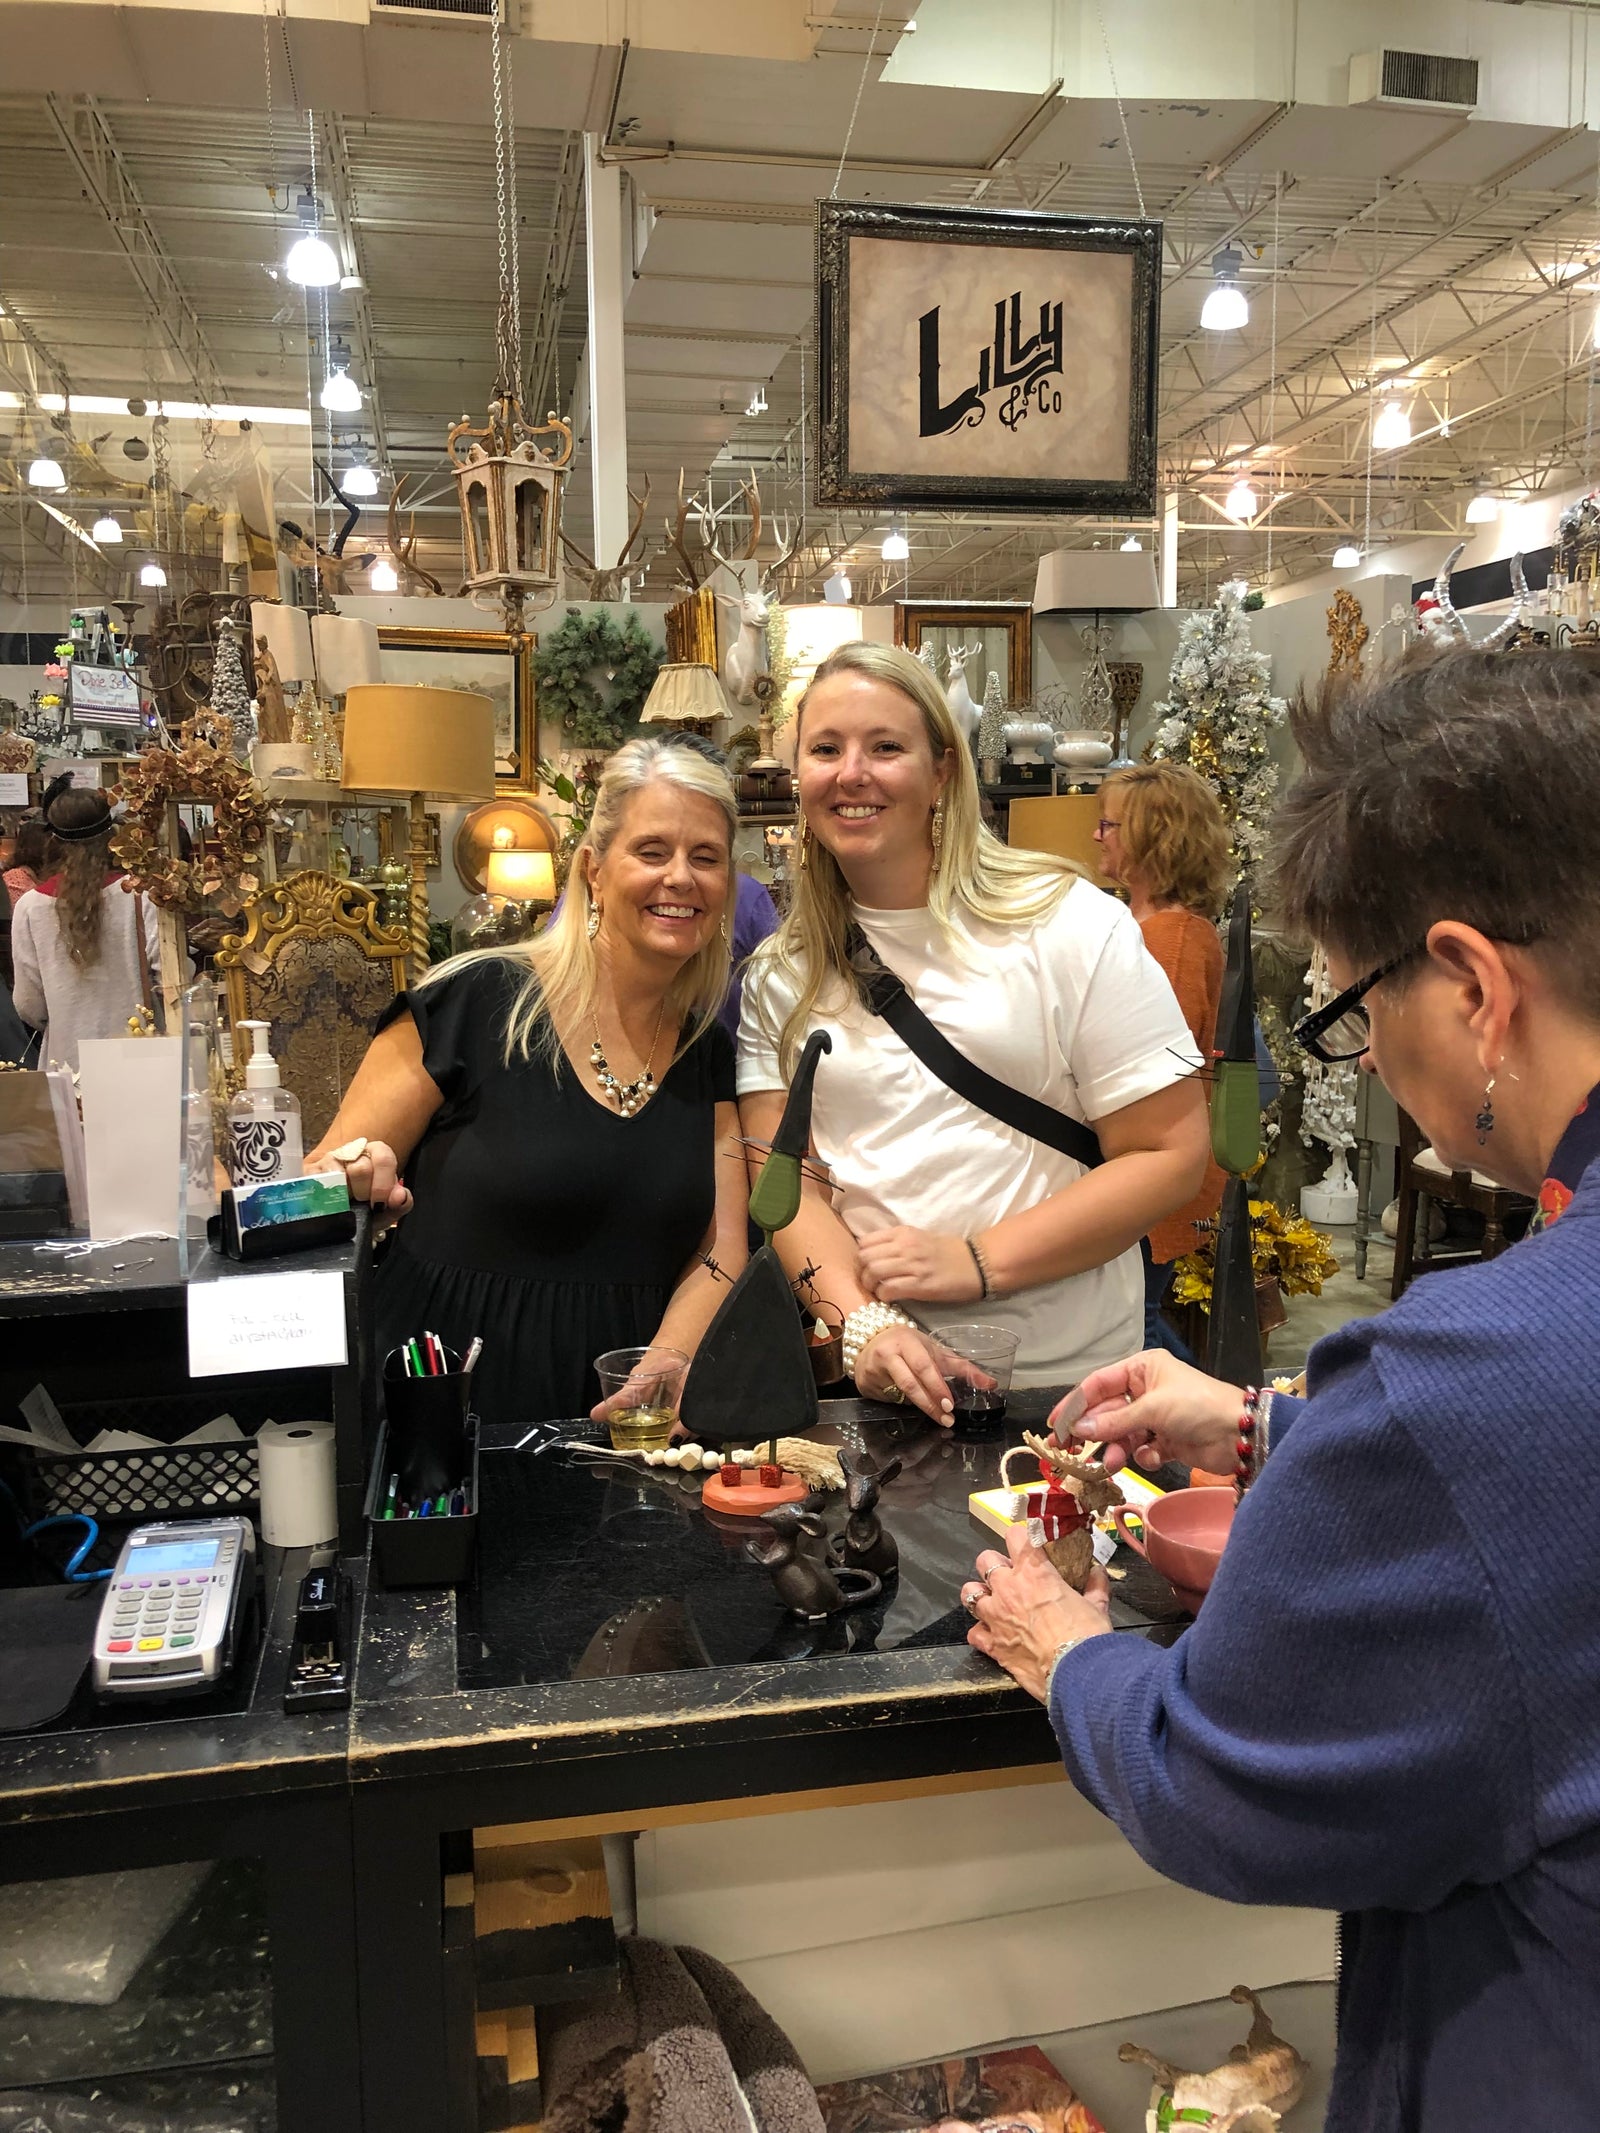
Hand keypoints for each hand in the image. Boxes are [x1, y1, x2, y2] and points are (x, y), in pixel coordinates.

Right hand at [319, 1136, 412, 1222]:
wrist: (340, 1217)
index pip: (383, 1158)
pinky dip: (324, 1198)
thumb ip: (401, 1202)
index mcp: (376, 1153)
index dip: (383, 1184)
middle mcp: (353, 1152)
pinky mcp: (310, 1171)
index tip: (379, 1203)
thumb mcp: (387, 1209)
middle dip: (363, 1194)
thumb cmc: (366, 1208)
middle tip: (362, 1205)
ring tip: (346, 1206)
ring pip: (338, 1174)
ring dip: (343, 1197)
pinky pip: (317, 1182)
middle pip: (361, 1168)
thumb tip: (400, 1196)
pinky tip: (330, 1206)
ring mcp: (330, 1159)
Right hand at [853, 1324, 955, 1423]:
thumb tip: (991, 1384)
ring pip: (900, 1396)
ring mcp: (874, 1371)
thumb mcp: (934, 1351)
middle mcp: (887, 1354)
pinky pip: (889, 1401)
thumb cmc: (908, 1346)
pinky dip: (903, 1404)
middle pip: (910, 1385)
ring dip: (919, 1406)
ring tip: (935, 1414)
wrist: (870, 1341)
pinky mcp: (866, 1385)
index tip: (949, 1405)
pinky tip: (909, 1402)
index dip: (937, 1387)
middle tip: (946, 1419)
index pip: (923, 1367)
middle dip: (930, 1404)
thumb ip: (963, 1368)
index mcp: (906, 1342)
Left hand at [857, 1225, 982, 1306]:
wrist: (977, 1264)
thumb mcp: (919, 1238)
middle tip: (871, 1282)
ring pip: (874, 1273)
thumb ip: (896, 1243)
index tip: (868, 1266)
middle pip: (865, 1258)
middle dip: (863, 1272)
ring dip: (871, 1285)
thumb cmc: (949, 1252)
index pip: (865, 1242)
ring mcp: (912, 1265)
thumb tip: (873, 1255)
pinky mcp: (920, 1284)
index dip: (862, 1256)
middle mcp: (905, 1246)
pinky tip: (890, 1298)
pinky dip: (884, 1296)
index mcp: (903, 1232)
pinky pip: (889, 1290)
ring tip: (879, 1291)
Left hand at [961, 1526, 1111, 1700]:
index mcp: (1035, 1572)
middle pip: (985, 1560)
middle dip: (994, 1564)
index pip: (1016, 1536)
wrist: (1078, 1672)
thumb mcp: (1097, 1606)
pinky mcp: (992, 1644)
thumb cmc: (1087, 1637)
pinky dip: (981, 1633)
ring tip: (992, 1602)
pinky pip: (974, 1633)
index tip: (1027, 1545)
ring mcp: (996, 1616)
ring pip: (970, 1592)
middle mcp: (1009, 1588)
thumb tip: (1098, 1572)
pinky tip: (992, 1635)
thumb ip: (1095, 1586)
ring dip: (979, 1595)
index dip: (1020, 1538)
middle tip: (1009, 1576)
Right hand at [1049, 1349, 1243, 1474]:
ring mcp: (1157, 1417)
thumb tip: (1078, 1429)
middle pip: (1107, 1412)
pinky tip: (1152, 1457)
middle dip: (1091, 1432)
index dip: (1075, 1404)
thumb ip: (1113, 1422)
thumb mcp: (1152, 1409)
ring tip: (1110, 1464)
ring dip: (1116, 1448)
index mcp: (1143, 1369)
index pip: (1098, 1385)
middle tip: (1066, 1451)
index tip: (1055, 1424)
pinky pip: (1143, 1449)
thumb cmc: (1196, 1406)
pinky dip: (1144, 1456)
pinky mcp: (1168, 1441)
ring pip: (1123, 1434)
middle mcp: (1147, 1390)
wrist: (1241, 1434)